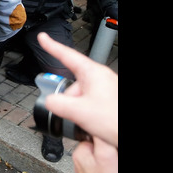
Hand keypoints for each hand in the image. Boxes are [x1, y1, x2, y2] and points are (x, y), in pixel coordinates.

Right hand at [39, 33, 117, 147]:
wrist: (129, 134)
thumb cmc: (115, 119)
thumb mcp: (78, 111)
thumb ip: (57, 103)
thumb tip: (50, 101)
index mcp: (93, 74)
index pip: (68, 55)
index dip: (52, 46)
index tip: (43, 38)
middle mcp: (101, 79)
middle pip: (72, 85)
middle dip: (69, 101)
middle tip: (75, 115)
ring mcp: (106, 90)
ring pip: (80, 97)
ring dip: (79, 111)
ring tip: (89, 123)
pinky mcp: (109, 101)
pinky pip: (90, 105)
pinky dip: (87, 115)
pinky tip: (93, 124)